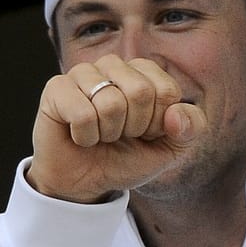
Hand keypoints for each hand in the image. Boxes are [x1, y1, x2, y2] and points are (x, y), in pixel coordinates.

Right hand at [26, 55, 204, 203]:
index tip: (147, 133)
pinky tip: (80, 136)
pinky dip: (86, 136)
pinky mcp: (56, 88)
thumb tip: (177, 114)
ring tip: (101, 134)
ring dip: (109, 132)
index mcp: (145, 73)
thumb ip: (190, 129)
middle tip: (121, 135)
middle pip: (140, 92)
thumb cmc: (128, 158)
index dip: (159, 123)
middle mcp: (113, 66)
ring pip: (111, 102)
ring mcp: (82, 73)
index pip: (167, 91)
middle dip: (135, 127)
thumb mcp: (171, 149)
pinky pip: (82, 113)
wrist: (87, 180)